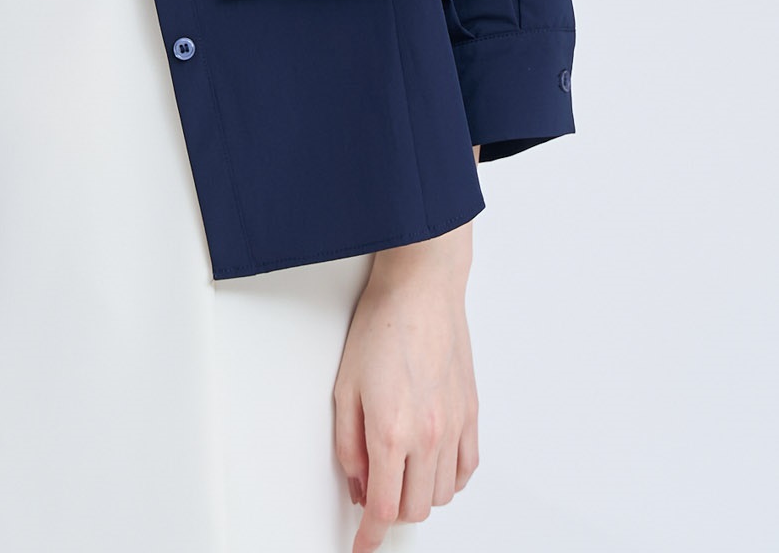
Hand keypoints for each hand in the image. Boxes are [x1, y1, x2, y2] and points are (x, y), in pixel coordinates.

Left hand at [333, 228, 478, 552]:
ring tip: (400, 473)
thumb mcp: (344, 386)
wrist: (421, 289)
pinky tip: (433, 465)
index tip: (362, 544)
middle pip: (416, 507)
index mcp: (391, 431)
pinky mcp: (472, 413)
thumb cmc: (382, 325)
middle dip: (392, 511)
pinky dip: (450, 478)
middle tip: (374, 497)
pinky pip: (467, 469)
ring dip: (420, 494)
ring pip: (443, 493)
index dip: (370, 534)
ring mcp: (455, 426)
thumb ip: (348, 444)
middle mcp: (429, 436)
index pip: (384, 507)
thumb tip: (356, 482)